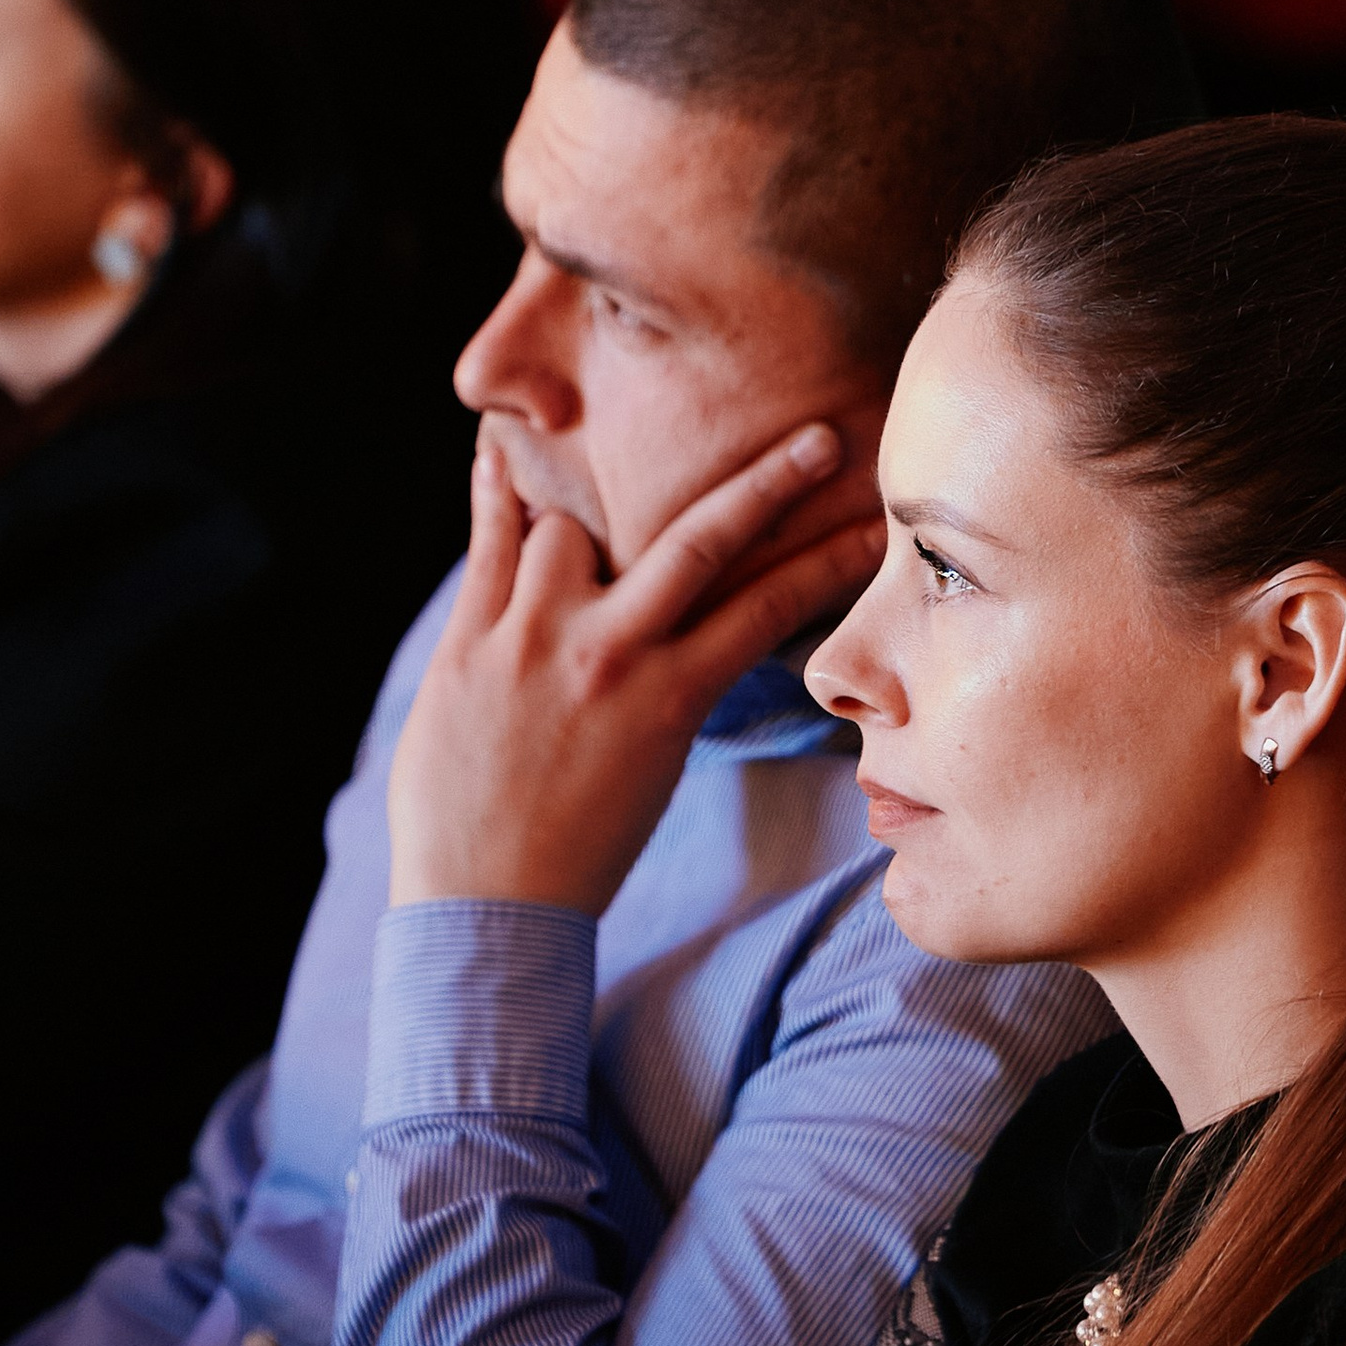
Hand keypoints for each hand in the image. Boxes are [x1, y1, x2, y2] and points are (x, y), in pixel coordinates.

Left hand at [388, 422, 885, 918]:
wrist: (485, 907)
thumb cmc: (576, 853)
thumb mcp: (653, 769)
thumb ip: (669, 688)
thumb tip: (675, 628)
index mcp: (670, 699)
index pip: (770, 609)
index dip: (831, 562)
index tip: (875, 525)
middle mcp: (610, 655)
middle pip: (702, 539)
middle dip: (770, 482)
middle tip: (821, 438)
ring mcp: (534, 638)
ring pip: (572, 524)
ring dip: (580, 524)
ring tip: (576, 532)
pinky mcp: (469, 640)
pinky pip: (487, 541)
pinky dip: (495, 490)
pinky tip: (499, 445)